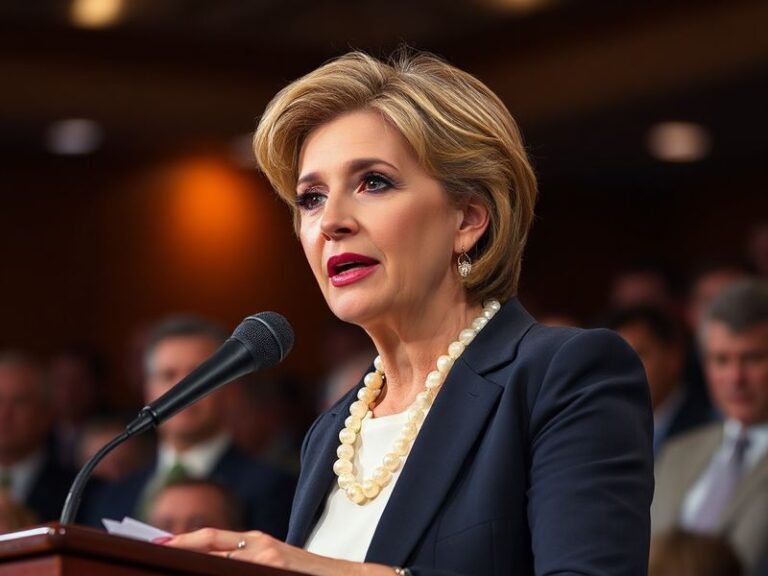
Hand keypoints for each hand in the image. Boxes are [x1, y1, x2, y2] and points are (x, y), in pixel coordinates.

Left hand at [157, 528, 395, 575]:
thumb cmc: (306, 574)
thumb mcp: (274, 561)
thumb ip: (246, 559)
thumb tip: (210, 560)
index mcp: (256, 542)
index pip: (211, 538)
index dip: (183, 540)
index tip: (157, 542)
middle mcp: (258, 547)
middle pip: (210, 548)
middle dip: (182, 551)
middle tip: (155, 551)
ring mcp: (268, 561)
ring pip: (220, 563)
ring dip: (200, 566)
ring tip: (172, 566)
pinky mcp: (276, 570)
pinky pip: (240, 572)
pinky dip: (220, 573)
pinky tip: (209, 573)